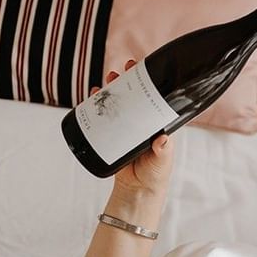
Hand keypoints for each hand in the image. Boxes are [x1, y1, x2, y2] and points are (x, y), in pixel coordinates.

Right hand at [90, 59, 173, 199]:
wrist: (137, 190)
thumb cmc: (156, 172)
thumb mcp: (162, 160)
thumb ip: (163, 150)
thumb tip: (162, 139)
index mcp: (156, 122)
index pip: (153, 95)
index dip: (147, 80)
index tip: (140, 66)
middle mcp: (141, 120)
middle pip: (133, 95)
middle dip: (126, 80)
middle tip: (119, 71)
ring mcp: (126, 127)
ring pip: (118, 103)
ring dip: (111, 90)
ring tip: (107, 80)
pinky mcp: (111, 136)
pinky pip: (103, 118)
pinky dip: (96, 107)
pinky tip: (93, 97)